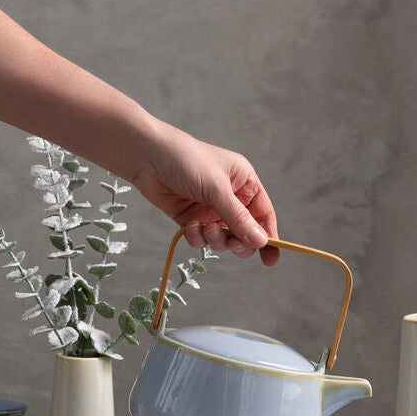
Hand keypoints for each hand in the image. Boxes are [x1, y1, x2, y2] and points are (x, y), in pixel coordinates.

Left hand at [130, 121, 278, 265]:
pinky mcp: (192, 219)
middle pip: (245, 233)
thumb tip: (261, 242)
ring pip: (223, 240)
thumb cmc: (186, 160)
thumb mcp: (217, 189)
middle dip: (237, 242)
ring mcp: (210, 210)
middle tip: (229, 243)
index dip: (269, 236)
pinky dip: (197, 238)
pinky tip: (189, 226)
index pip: (263, 214)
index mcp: (244, 183)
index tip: (270, 259)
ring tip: (205, 229)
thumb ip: (238, 218)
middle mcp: (230, 198)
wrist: (146, 156)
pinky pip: (202, 240)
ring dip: (215, 240)